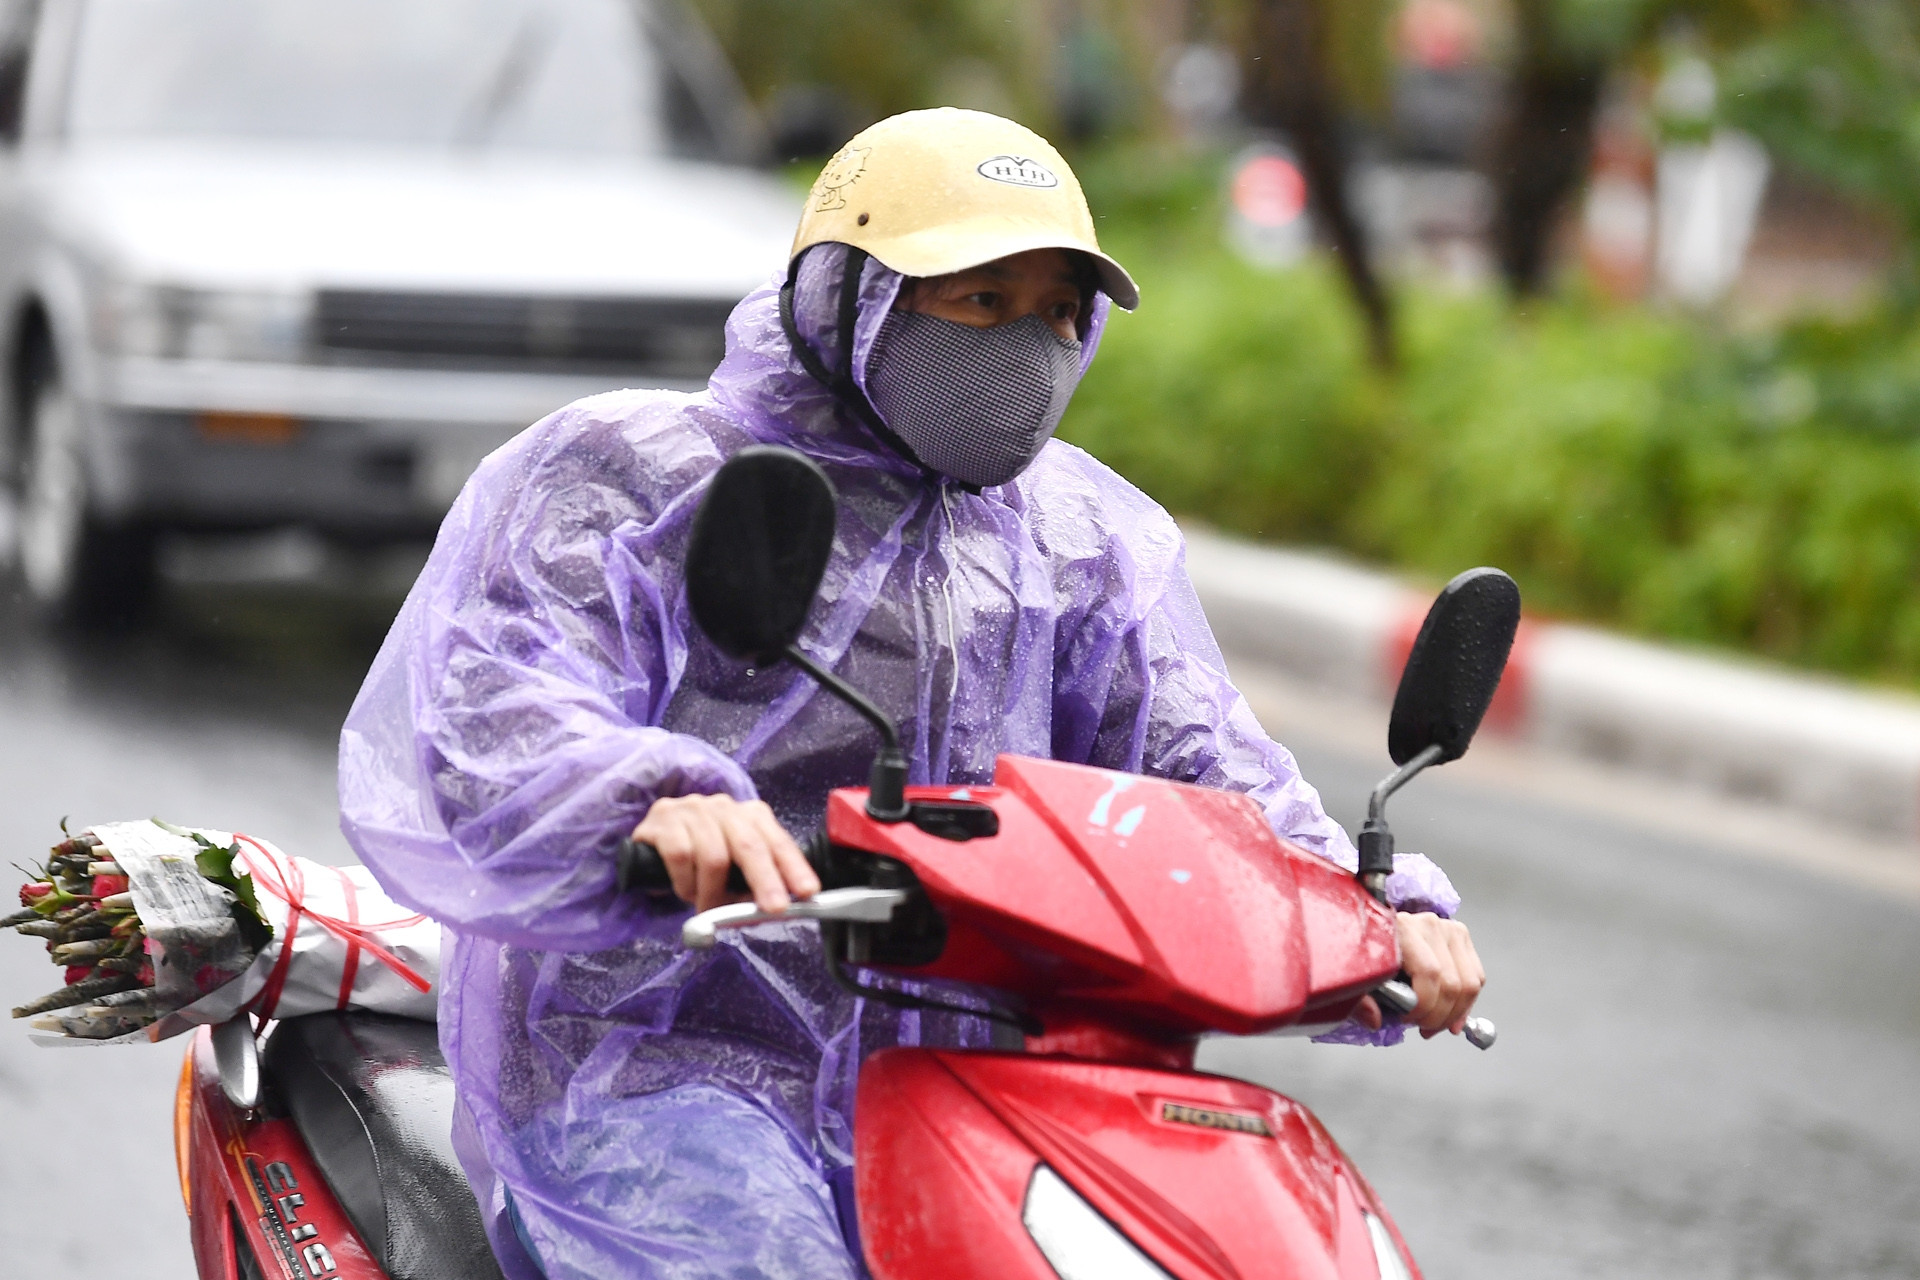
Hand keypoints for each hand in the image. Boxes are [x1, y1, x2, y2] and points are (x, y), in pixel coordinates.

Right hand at [629, 795, 818, 914]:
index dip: (794, 866)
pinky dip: (686, 882)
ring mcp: (694, 809)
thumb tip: (772, 910)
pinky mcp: (664, 818)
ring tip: (706, 905)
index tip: (808, 891)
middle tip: (773, 909)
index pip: (778, 841)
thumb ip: (754, 884)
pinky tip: (685, 889)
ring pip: (714, 856)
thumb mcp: (734, 868)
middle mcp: (725, 807)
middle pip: (750, 845)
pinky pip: (681, 855)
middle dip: (765, 880)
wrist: (652, 843)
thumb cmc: (701, 858)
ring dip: (712, 892)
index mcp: (751, 815)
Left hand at [1356, 912, 1484, 1037]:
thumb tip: (1375, 1020)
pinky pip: (1476, 977)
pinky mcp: (1459, 935)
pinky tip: (1449, 1016)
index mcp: (1401, 928)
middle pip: (1452, 983)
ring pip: (1469, 983)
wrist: (1372, 927)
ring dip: (1454, 1013)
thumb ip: (1358, 1001)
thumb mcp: (1354, 975)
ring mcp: (1447, 927)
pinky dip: (1466, 1003)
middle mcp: (1428, 924)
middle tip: (1421, 1028)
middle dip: (1438, 1016)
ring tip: (1432, 1024)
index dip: (1424, 1006)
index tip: (1407, 1020)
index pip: (1430, 973)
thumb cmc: (1363, 950)